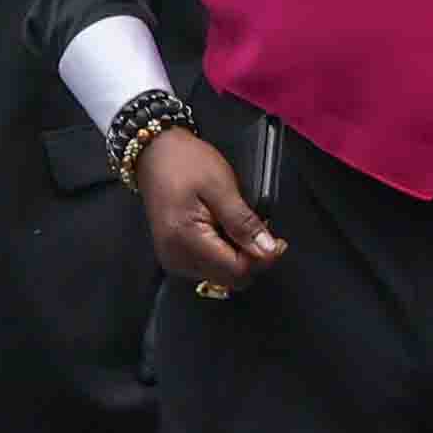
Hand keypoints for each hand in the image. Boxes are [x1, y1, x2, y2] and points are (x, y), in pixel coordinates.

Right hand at [136, 127, 280, 289]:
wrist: (154, 153)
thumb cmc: (184, 163)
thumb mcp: (221, 187)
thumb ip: (243, 222)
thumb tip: (267, 249)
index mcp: (186, 240)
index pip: (236, 270)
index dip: (262, 259)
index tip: (278, 241)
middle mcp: (177, 258)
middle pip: (230, 278)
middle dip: (252, 260)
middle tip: (263, 232)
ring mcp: (174, 259)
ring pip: (221, 276)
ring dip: (239, 258)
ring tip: (241, 227)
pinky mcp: (175, 256)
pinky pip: (209, 267)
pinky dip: (225, 254)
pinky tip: (226, 233)